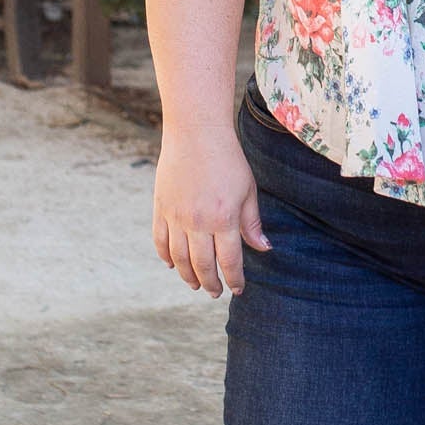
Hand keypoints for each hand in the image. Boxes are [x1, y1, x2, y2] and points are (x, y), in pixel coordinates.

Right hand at [152, 131, 270, 295]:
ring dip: (188, 276)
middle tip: (216, 292)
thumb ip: (252, 222)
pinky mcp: (161, 208)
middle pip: (202, 265)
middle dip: (211, 284)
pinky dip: (166, 256)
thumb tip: (263, 249)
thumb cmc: (228, 160)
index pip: (229, 261)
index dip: (234, 279)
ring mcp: (176, 216)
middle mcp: (198, 222)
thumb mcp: (248, 190)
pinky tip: (173, 265)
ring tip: (196, 284)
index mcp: (223, 219)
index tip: (238, 289)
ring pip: (179, 258)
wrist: (196, 132)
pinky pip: (160, 241)